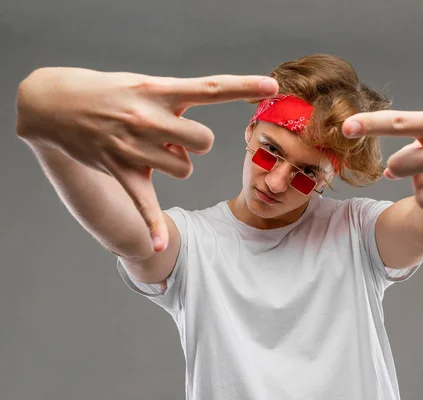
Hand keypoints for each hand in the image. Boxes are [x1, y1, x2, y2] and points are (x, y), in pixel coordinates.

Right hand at [17, 67, 278, 250]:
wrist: (56, 102)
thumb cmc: (112, 92)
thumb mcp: (146, 85)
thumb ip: (179, 107)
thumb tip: (196, 143)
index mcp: (160, 90)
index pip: (210, 87)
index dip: (243, 86)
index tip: (272, 85)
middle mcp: (149, 117)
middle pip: (205, 142)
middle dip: (198, 143)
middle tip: (177, 136)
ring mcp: (134, 146)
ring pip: (185, 168)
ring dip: (176, 162)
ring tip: (151, 150)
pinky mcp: (121, 170)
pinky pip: (144, 203)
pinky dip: (152, 226)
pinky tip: (157, 248)